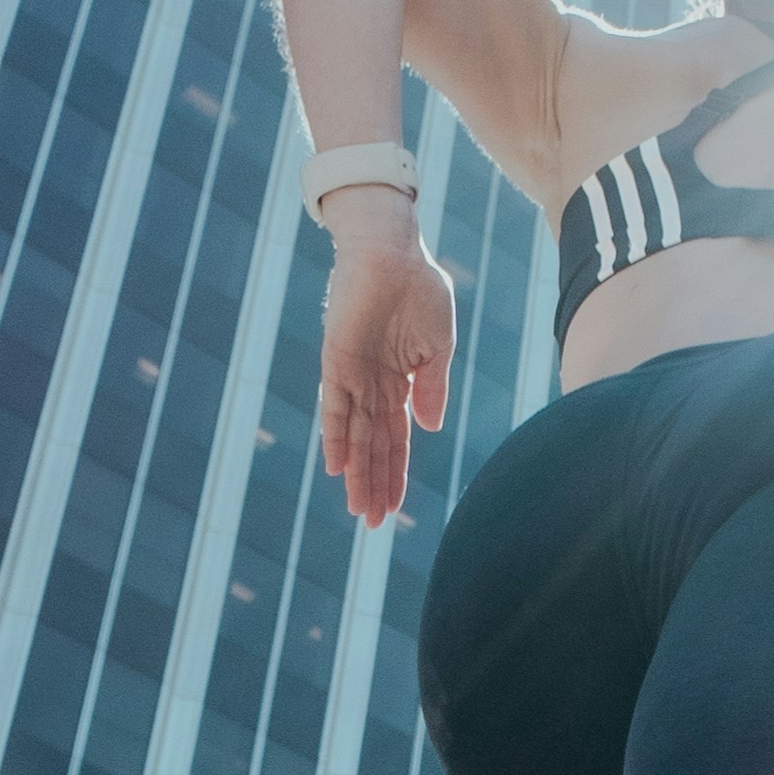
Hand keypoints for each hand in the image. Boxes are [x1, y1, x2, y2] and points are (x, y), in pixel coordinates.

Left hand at [317, 213, 454, 520]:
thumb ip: (432, 387)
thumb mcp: (438, 345)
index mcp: (399, 383)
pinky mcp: (336, 361)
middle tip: (372, 524)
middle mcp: (373, 386)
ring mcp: (353, 375)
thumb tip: (431, 429)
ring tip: (358, 508)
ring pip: (355, 436)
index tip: (394, 508)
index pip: (396, 438)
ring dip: (357, 472)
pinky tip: (338, 468)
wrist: (394, 250)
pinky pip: (335, 406)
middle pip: (374, 446)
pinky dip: (336, 437)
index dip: (395, 473)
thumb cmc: (419, 289)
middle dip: (374, 484)